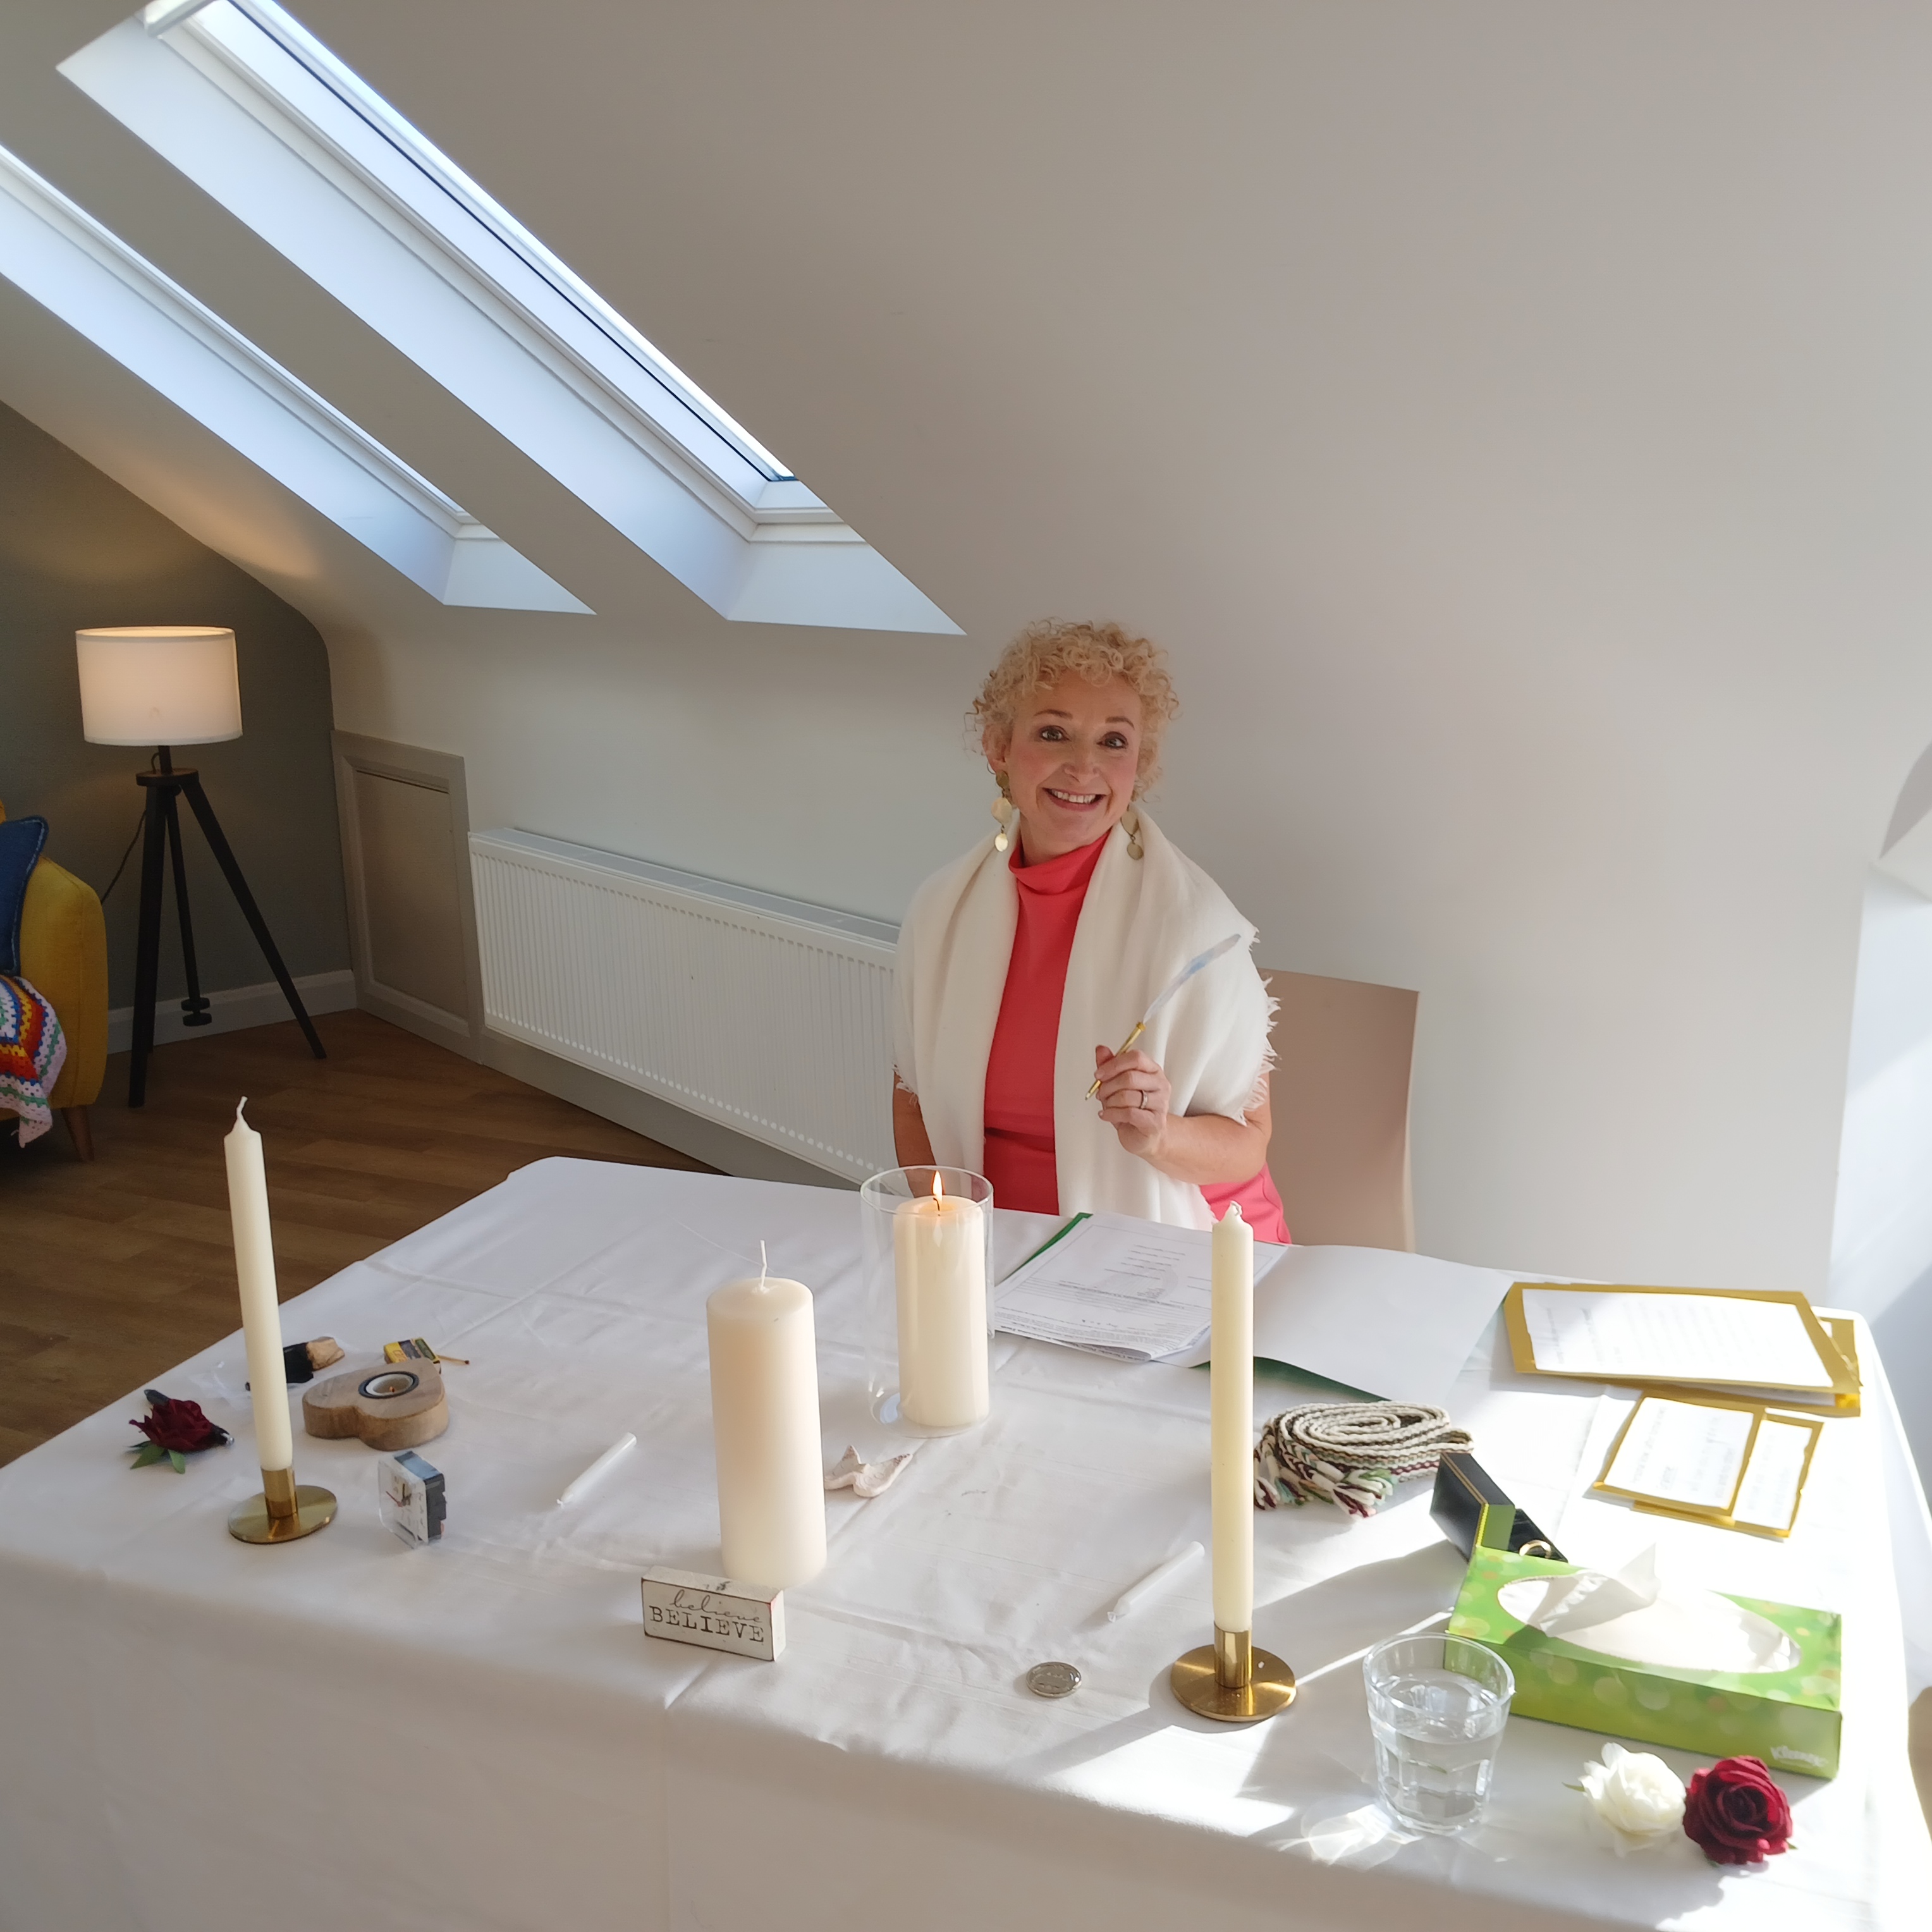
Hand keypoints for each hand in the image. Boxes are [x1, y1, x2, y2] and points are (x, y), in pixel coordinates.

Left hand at [1093, 1045, 1171, 1159]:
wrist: (1145, 1136)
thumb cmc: (1132, 1109)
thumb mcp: (1117, 1085)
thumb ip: (1110, 1066)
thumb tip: (1101, 1050)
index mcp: (1153, 1070)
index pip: (1136, 1058)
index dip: (1114, 1064)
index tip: (1099, 1074)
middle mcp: (1160, 1084)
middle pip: (1130, 1077)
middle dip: (1108, 1086)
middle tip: (1100, 1093)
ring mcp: (1160, 1103)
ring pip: (1127, 1097)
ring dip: (1109, 1102)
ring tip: (1106, 1106)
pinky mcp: (1155, 1121)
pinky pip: (1129, 1113)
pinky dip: (1112, 1114)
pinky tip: (1106, 1115)